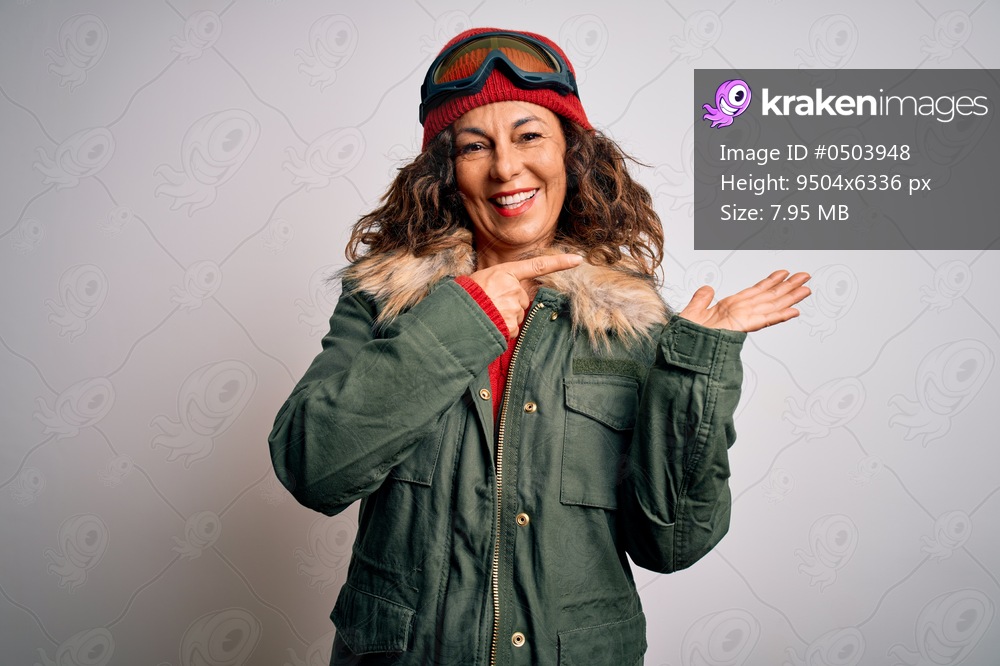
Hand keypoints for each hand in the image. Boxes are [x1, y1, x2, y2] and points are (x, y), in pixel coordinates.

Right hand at [470, 254, 582, 335]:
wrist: (454, 314)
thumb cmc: (465, 296)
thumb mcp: (482, 279)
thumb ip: (501, 282)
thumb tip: (512, 294)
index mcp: (506, 272)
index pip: (538, 265)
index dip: (560, 262)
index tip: (578, 260)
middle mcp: (513, 288)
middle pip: (522, 298)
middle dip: (511, 303)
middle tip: (491, 305)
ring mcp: (513, 306)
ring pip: (517, 314)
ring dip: (505, 317)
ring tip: (487, 314)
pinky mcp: (511, 323)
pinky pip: (512, 328)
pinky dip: (503, 328)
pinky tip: (490, 324)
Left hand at [679, 270, 810, 332]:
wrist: (681, 351)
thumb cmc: (686, 338)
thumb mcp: (691, 312)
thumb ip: (701, 300)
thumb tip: (708, 289)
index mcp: (729, 308)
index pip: (754, 292)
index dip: (770, 282)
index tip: (784, 274)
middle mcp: (739, 313)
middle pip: (769, 297)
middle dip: (788, 287)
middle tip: (805, 276)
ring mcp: (741, 320)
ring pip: (771, 306)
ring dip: (789, 298)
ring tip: (806, 289)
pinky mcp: (739, 328)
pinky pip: (762, 320)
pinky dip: (778, 316)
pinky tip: (793, 311)